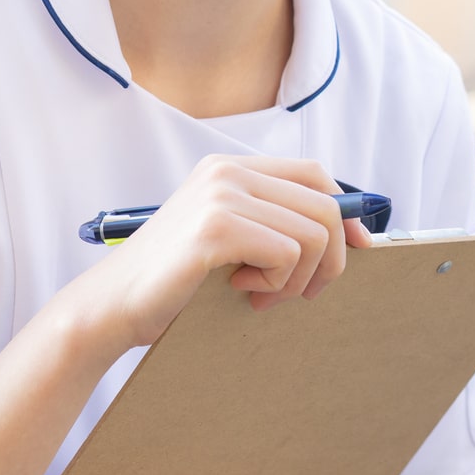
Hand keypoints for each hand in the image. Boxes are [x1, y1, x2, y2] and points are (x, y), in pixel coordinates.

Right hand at [74, 155, 374, 348]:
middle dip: (329, 260)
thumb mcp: (231, 240)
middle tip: (298, 293)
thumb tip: (351, 234)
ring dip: (298, 279)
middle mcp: (227, 172)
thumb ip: (274, 225)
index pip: (316, 173)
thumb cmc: (176, 282)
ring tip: (261, 293)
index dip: (347, 211)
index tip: (360, 247)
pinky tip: (242, 290)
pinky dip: (277, 283)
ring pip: (313, 235)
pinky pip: (288, 254)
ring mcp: (220, 196)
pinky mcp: (215, 228)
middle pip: (325, 206)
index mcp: (230, 168)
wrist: (114, 306)